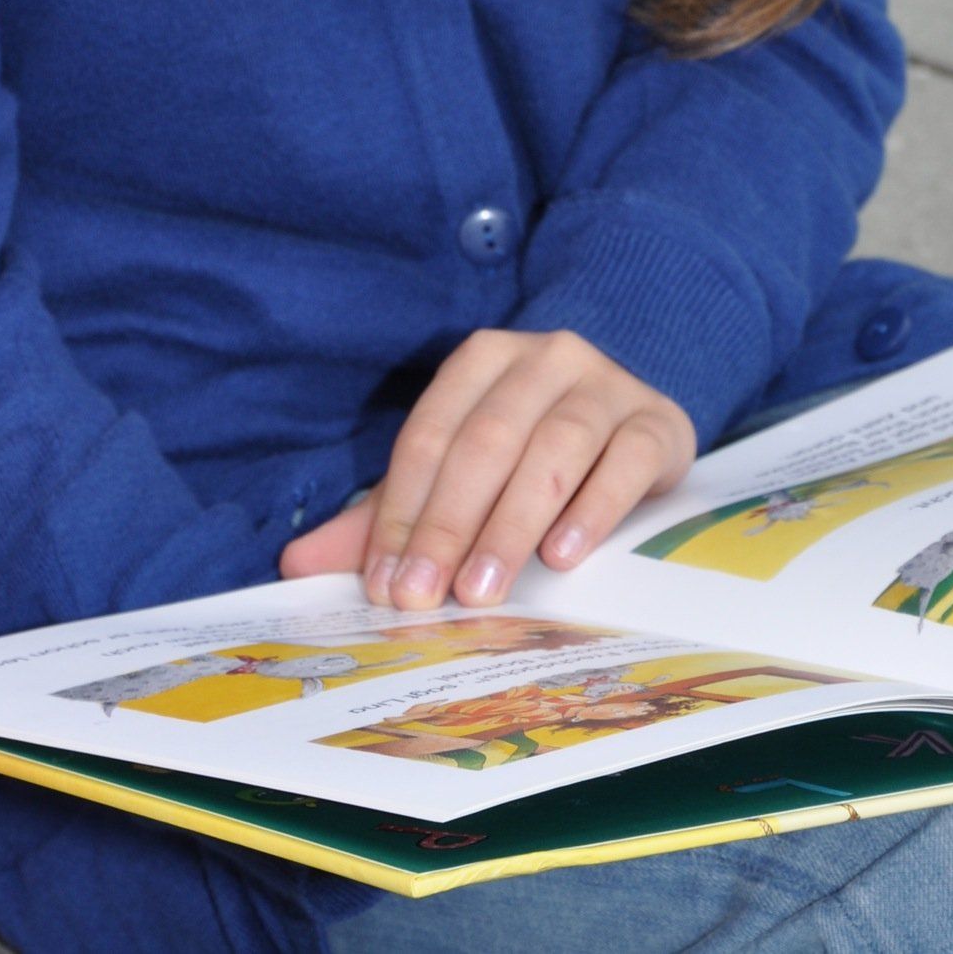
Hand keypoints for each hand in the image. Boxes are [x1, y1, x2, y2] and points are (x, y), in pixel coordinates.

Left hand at [278, 329, 693, 609]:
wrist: (635, 413)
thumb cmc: (532, 452)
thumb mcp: (459, 473)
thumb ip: (386, 515)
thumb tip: (295, 564)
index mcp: (483, 359)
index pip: (431, 434)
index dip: (402, 509)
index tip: (386, 584)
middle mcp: (544, 358)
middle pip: (487, 440)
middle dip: (450, 522)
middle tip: (427, 596)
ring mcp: (606, 384)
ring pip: (554, 447)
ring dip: (513, 522)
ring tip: (486, 588)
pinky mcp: (657, 421)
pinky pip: (625, 459)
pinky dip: (592, 507)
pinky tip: (563, 555)